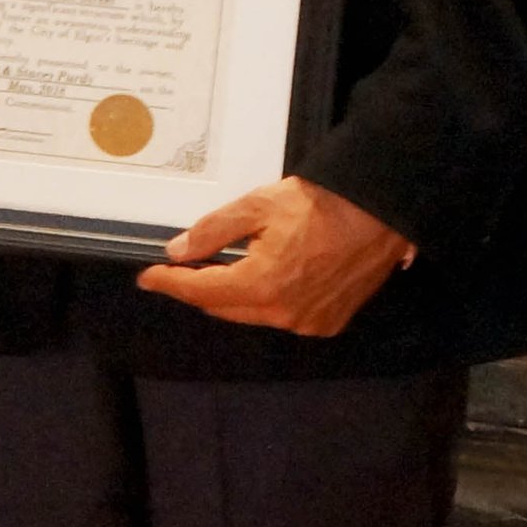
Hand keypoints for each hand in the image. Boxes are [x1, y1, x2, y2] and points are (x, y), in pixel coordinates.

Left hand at [136, 176, 413, 336]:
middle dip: (198, 290)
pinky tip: (259, 280)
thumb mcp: (256, 206)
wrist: (379, 213)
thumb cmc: (318, 204)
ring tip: (216, 271)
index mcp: (262, 285)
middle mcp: (284, 314)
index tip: (147, 277)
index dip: (169, 284)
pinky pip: (280, 317)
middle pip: (224, 308)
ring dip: (231, 296)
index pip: (201, 291)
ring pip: (251, 315)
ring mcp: (308, 323)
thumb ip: (212, 231)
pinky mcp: (327, 323)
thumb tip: (177, 252)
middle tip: (179, 270)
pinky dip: (263, 302)